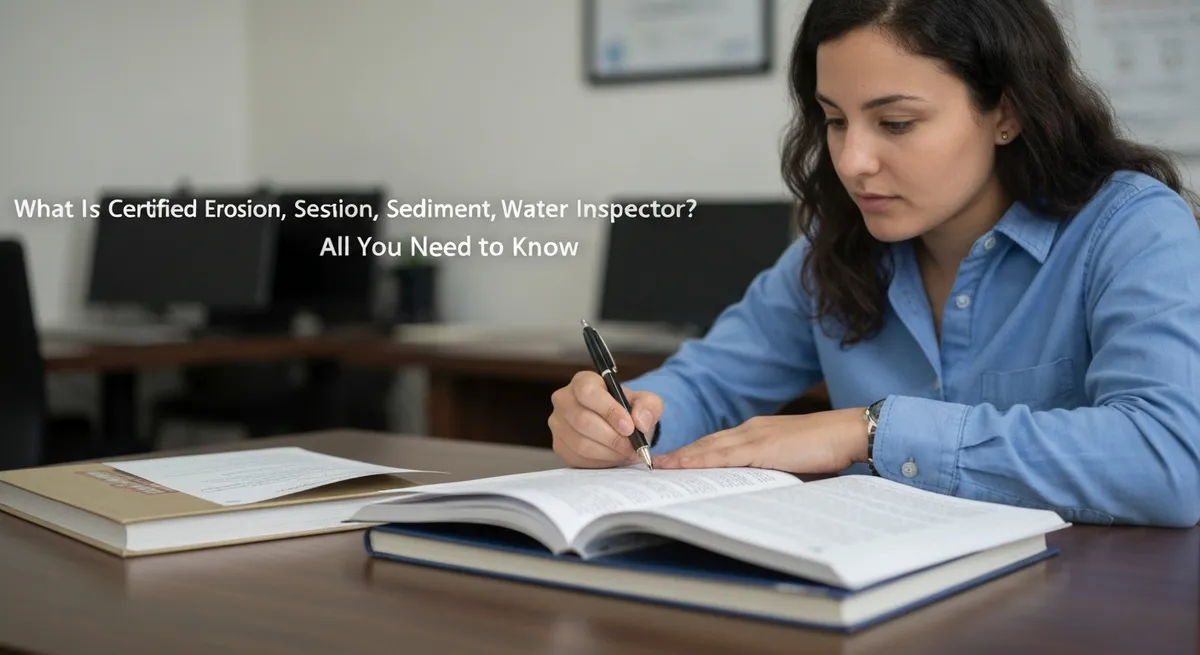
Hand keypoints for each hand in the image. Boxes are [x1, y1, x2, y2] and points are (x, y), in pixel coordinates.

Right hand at [549, 371, 663, 467]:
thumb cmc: (628, 410)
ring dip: (608, 452)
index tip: (629, 427)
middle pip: (582, 421)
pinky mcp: (559, 445)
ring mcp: (558, 424)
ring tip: (626, 453)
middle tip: (633, 447)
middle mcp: (564, 400)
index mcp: (583, 381)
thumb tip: (640, 421)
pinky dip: (600, 462)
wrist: (619, 427)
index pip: (588, 392)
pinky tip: (613, 457)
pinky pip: (578, 458)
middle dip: (612, 438)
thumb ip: (649, 407)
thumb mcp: (646, 402)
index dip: (609, 411)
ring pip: (581, 443)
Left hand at [652, 408, 867, 473]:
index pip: (719, 443)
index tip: (675, 462)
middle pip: (708, 443)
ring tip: (661, 467)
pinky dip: (701, 460)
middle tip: (657, 465)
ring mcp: (755, 436)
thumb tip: (757, 489)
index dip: (695, 452)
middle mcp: (751, 430)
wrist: (848, 434)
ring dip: (684, 457)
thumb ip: (772, 470)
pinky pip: (724, 455)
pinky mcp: (761, 446)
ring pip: (710, 447)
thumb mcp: (793, 461)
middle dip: (682, 454)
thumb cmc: (828, 449)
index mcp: (758, 432)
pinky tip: (684, 466)